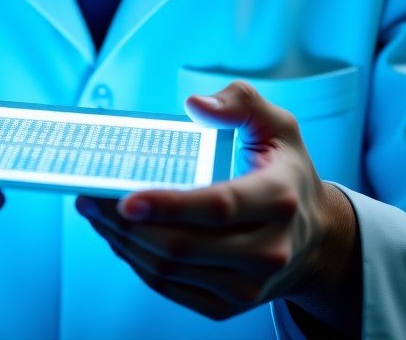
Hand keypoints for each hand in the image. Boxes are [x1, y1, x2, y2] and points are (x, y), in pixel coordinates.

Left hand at [75, 81, 357, 324]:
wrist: (316, 238)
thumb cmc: (287, 171)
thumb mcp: (278, 125)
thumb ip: (241, 102)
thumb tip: (195, 105)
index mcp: (279, 199)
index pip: (218, 207)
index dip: (169, 205)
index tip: (126, 197)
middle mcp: (268, 250)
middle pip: (184, 246)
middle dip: (126, 223)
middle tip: (90, 196)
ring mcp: (248, 285)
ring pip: (171, 270)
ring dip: (124, 242)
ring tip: (95, 211)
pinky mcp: (229, 304)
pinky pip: (171, 287)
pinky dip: (137, 261)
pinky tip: (119, 235)